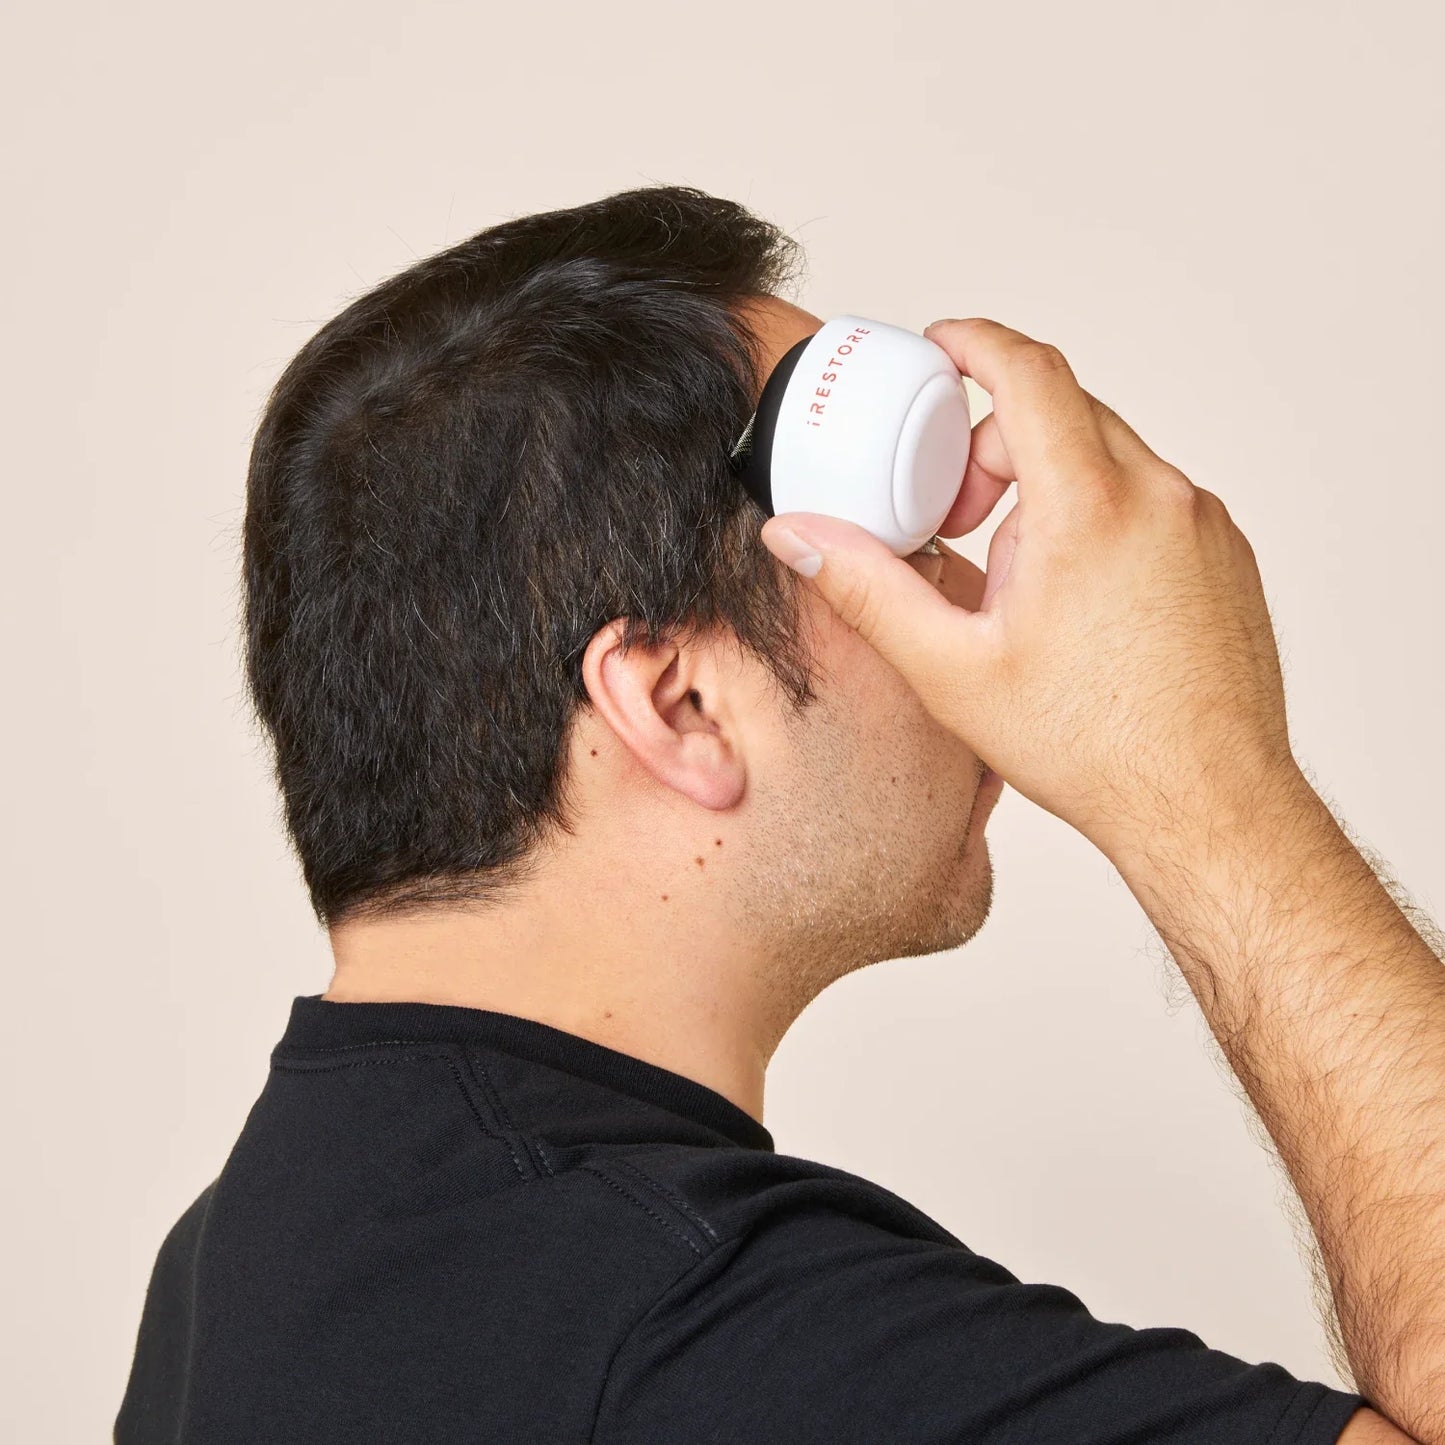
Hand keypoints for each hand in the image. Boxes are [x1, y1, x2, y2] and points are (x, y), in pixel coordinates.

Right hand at [759, 317, 1304, 859]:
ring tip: (1021, 584)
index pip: (1029, 371)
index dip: (974, 343)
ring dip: (1048, 491)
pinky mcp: (1226, 552)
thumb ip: (865, 589)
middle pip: (1062, 414)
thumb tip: (799, 538)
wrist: (1207, 803)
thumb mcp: (952, 669)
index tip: (942, 347)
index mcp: (1090, 508)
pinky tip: (1078, 602)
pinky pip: (1150, 498)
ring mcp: (1203, 523)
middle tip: (960, 521)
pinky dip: (1100, 518)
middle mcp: (1161, 497)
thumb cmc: (1095, 747)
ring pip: (1108, 458)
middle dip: (994, 448)